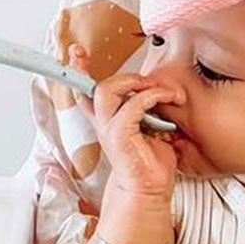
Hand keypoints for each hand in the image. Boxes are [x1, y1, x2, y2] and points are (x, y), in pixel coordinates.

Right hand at [89, 71, 182, 199]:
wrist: (149, 191)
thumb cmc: (151, 163)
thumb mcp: (151, 129)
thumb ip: (147, 109)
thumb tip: (160, 89)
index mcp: (108, 121)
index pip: (86, 91)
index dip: (79, 70)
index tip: (78, 52)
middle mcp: (105, 124)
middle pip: (99, 87)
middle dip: (125, 75)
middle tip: (151, 83)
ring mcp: (109, 130)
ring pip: (108, 90)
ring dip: (138, 83)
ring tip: (160, 91)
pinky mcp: (119, 136)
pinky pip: (132, 105)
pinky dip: (151, 96)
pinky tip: (165, 99)